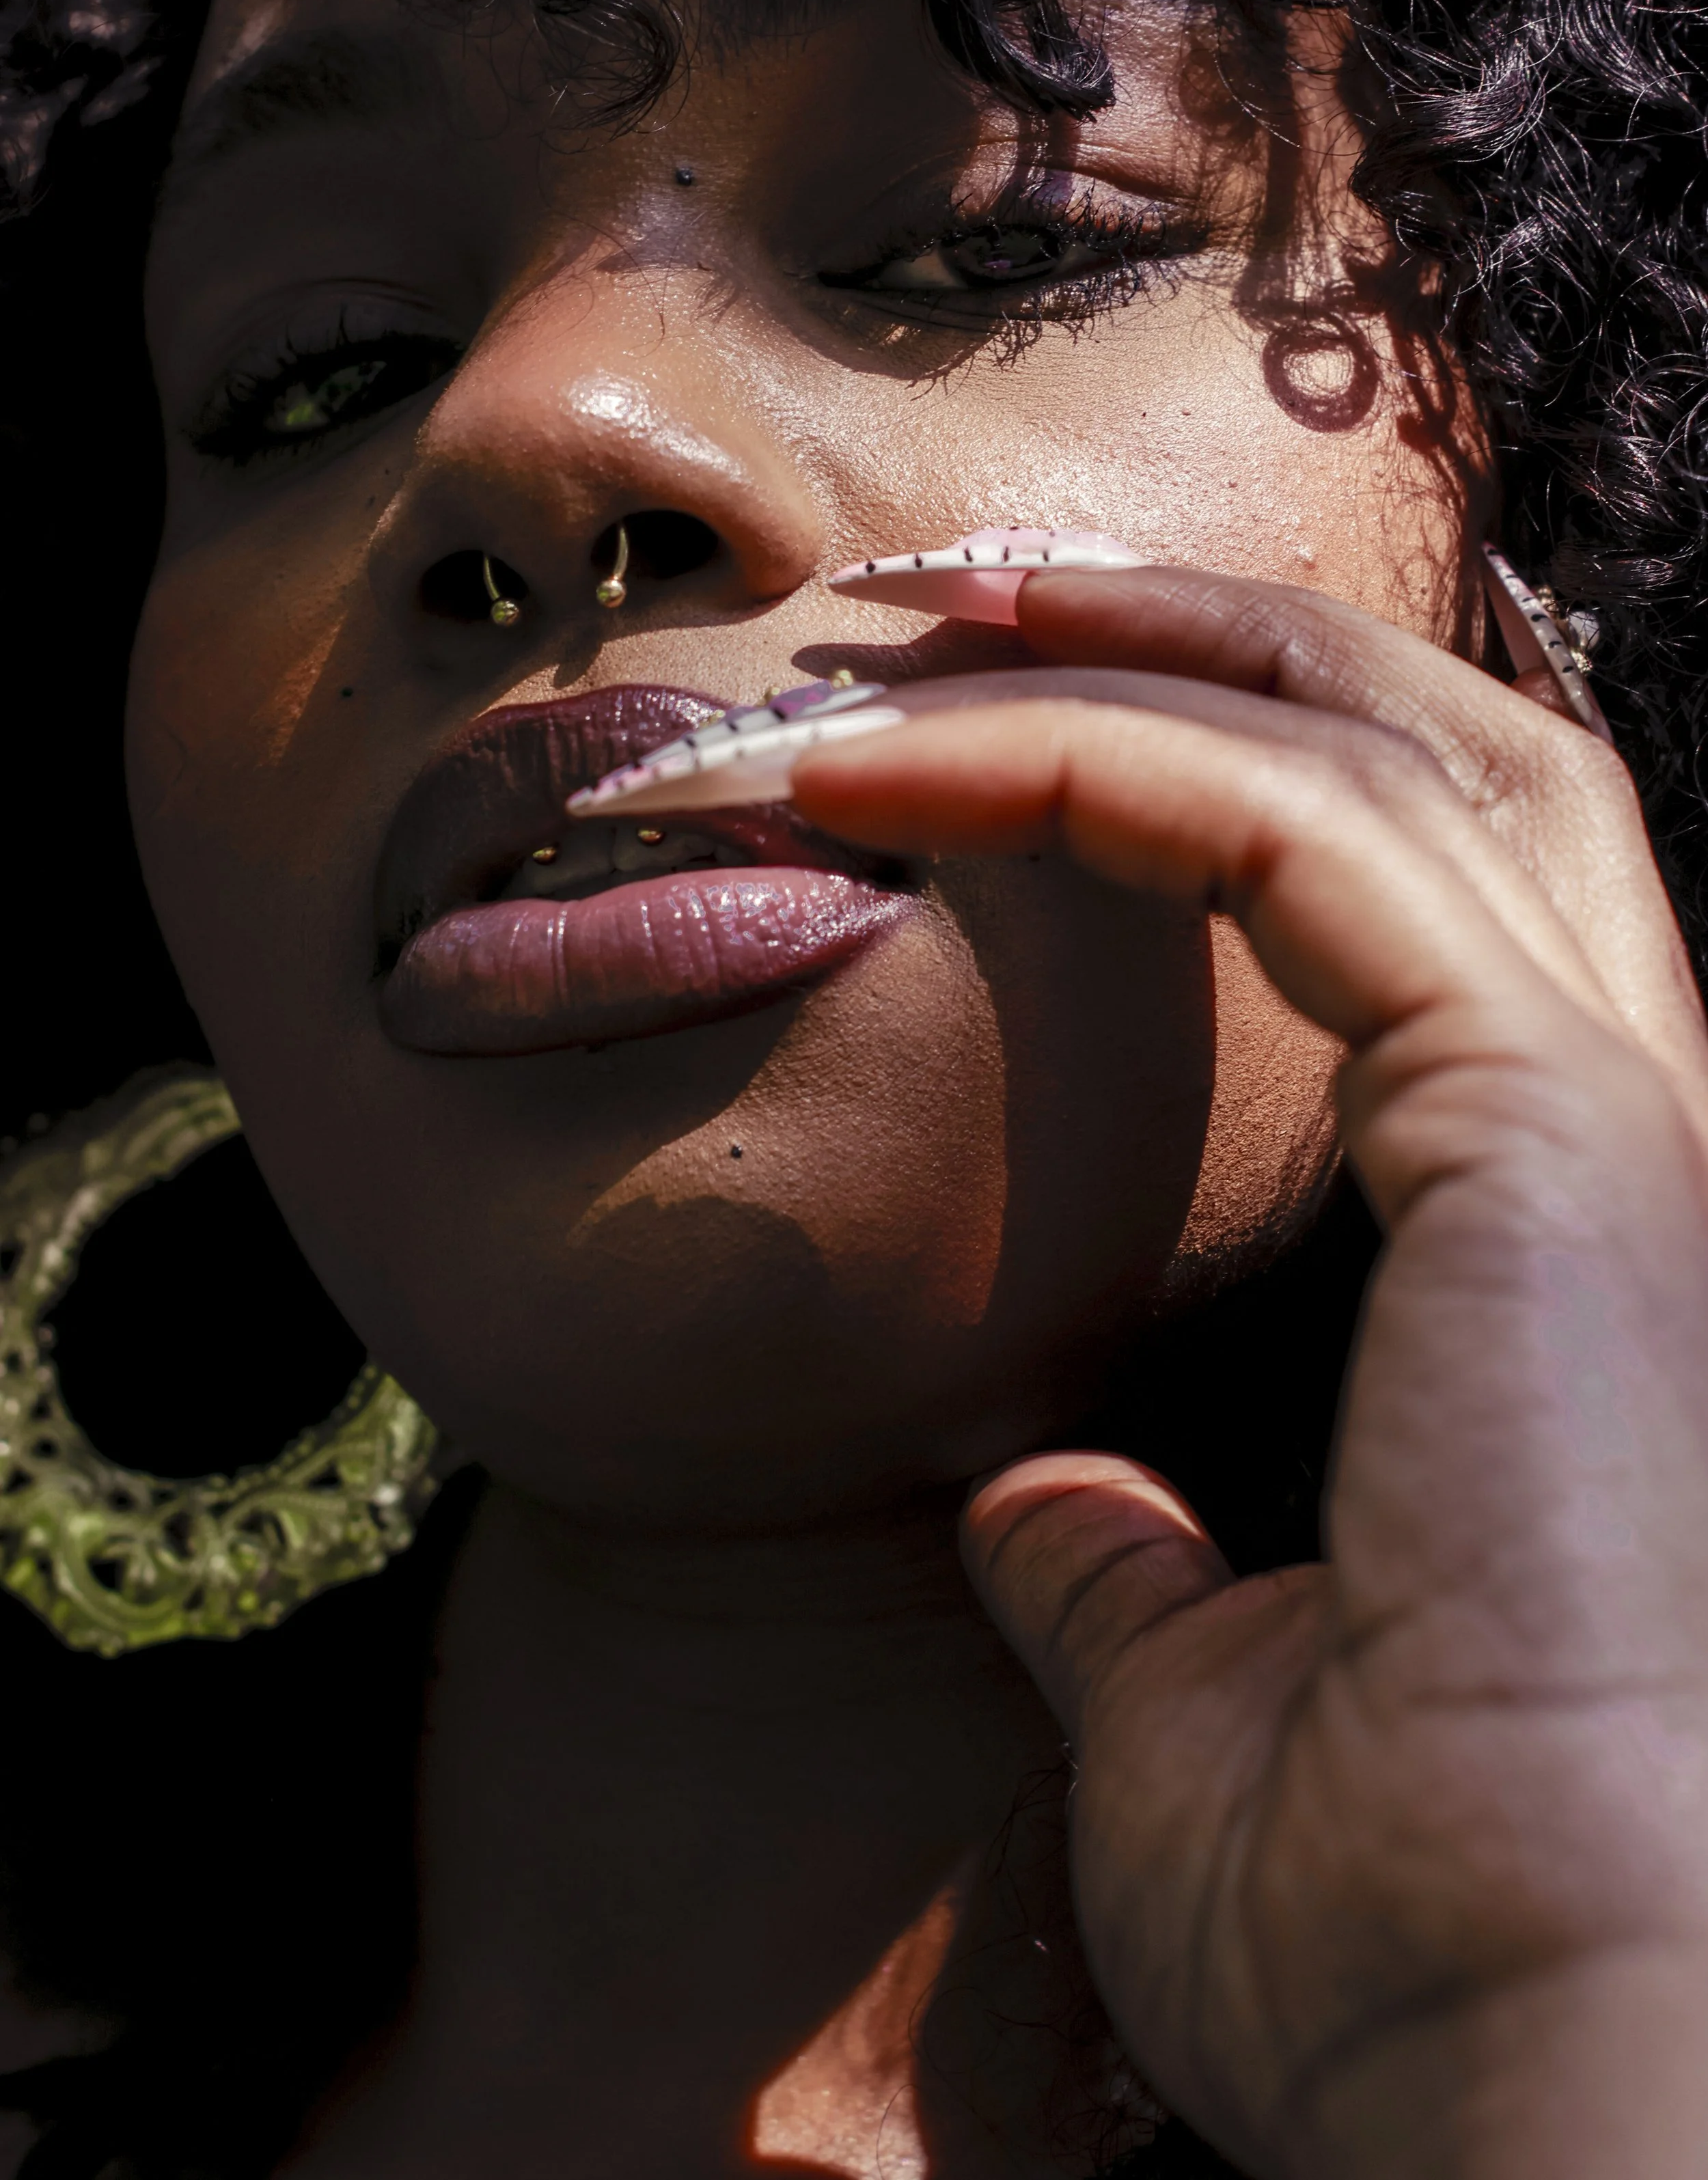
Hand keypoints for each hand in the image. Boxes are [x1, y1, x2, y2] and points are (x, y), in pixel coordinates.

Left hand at [794, 567, 1707, 2179]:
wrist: (1548, 2048)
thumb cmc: (1413, 1928)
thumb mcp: (1199, 1703)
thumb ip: (1129, 1570)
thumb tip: (1033, 1509)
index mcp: (1564, 1248)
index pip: (1418, 895)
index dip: (1203, 764)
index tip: (959, 740)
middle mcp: (1626, 1131)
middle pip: (1443, 749)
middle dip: (1198, 634)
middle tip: (946, 600)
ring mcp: (1614, 1109)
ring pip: (1391, 739)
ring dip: (1132, 639)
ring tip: (907, 611)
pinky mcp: (1556, 1122)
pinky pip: (1289, 830)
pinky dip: (1087, 757)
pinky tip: (896, 760)